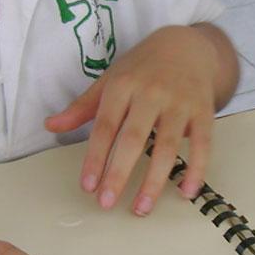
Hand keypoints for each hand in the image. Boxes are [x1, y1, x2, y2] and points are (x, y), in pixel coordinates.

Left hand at [45, 24, 232, 215]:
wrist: (187, 46)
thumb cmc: (142, 67)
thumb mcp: (110, 79)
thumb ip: (82, 107)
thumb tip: (50, 125)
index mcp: (123, 85)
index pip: (105, 126)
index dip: (95, 157)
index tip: (87, 186)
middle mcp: (152, 94)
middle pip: (134, 139)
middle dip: (119, 173)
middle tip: (107, 203)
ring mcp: (180, 103)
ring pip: (168, 146)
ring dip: (154, 180)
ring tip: (141, 208)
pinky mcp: (204, 111)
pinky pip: (203, 144)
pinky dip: (196, 169)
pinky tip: (185, 192)